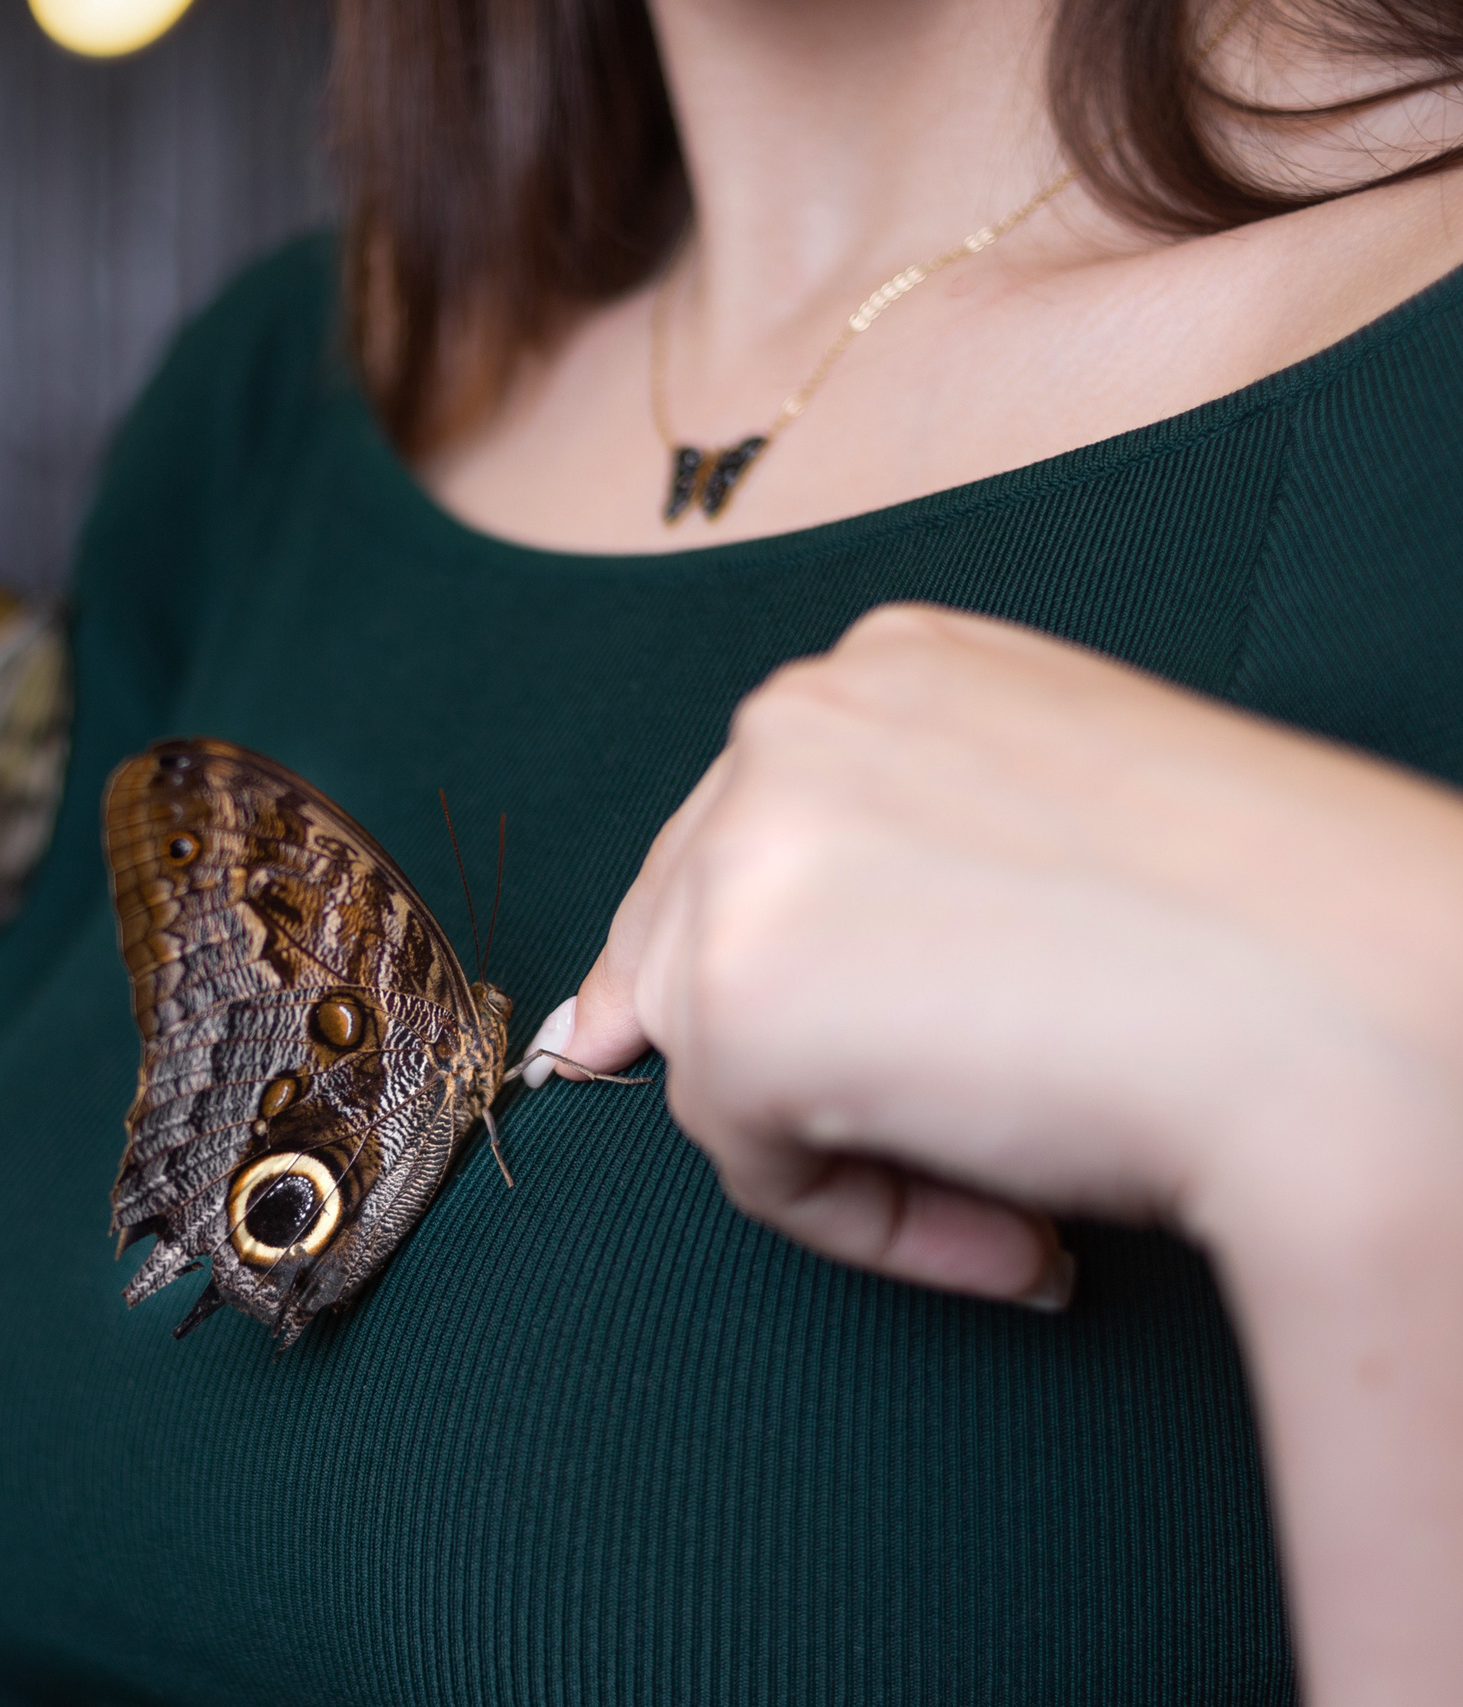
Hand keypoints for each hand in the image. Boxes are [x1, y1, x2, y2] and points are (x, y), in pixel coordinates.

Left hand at [536, 604, 1462, 1301]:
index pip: (753, 833)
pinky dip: (857, 1219)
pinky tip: (1011, 1226)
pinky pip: (742, 1151)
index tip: (867, 1040)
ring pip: (710, 1040)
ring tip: (1009, 1195)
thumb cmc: (1250, 930)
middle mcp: (792, 727)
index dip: (790, 959)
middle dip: (798, 1049)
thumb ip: (896, 864)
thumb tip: (737, 976)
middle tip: (952, 1132)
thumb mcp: (1040, 833)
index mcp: (884, 671)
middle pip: (699, 930)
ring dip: (839, 1138)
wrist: (1353, 1007)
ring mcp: (749, 847)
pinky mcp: (738, 995)